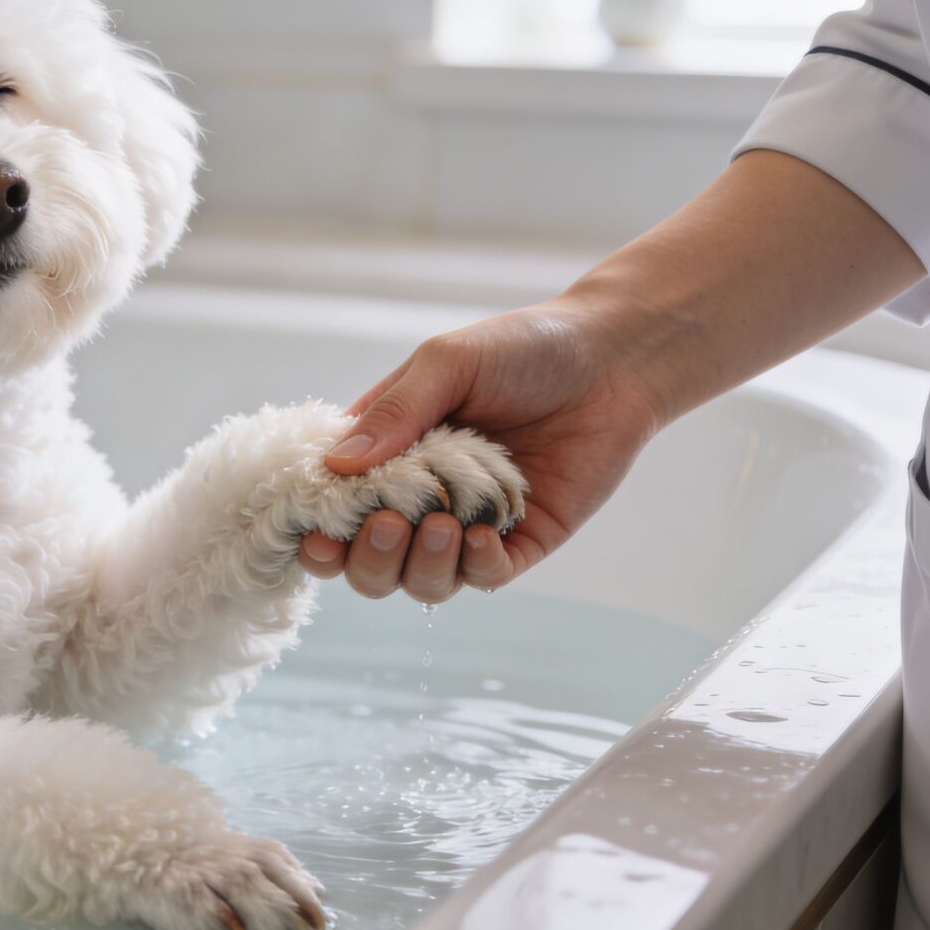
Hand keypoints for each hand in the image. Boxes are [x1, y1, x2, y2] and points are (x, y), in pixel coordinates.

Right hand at [296, 302, 667, 604]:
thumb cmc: (521, 348)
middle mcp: (419, 498)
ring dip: (422, 566)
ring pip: (421, 581)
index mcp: (384, 454)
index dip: (317, 534)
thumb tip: (335, 466)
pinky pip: (484, 577)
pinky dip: (476, 565)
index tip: (318, 535)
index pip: (331, 510)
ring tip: (446, 527)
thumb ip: (394, 413)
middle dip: (368, 560)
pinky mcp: (520, 539)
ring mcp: (468, 523)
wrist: (613, 359)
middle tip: (390, 524)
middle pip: (369, 565)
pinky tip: (482, 534)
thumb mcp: (446, 363)